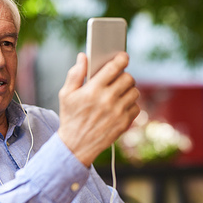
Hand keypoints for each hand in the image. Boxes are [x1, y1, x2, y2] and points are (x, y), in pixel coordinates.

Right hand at [57, 52, 139, 166]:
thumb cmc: (70, 117)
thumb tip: (83, 57)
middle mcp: (107, 100)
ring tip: (118, 92)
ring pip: (134, 92)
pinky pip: (136, 107)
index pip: (114, 67)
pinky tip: (120, 106)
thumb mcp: (66, 95)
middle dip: (124, 75)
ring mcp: (117, 113)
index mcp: (92, 90)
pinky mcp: (124, 123)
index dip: (121, 59)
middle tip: (118, 78)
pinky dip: (130, 105)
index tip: (123, 57)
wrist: (76, 146)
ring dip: (128, 90)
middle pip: (128, 78)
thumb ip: (75, 74)